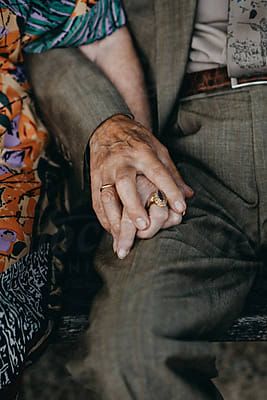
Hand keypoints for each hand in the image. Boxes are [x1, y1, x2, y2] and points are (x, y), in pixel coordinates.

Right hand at [90, 114, 192, 247]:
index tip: (180, 208)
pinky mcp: (94, 179)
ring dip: (114, 218)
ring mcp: (105, 171)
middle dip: (134, 206)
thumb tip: (188, 195)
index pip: (158, 172)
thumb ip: (173, 174)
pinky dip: (104, 219)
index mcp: (141, 153)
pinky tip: (112, 231)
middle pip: (125, 184)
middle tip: (144, 225)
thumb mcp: (158, 149)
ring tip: (123, 237)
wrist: (107, 128)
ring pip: (107, 196)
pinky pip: (96, 201)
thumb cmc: (137, 141)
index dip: (170, 190)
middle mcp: (121, 162)